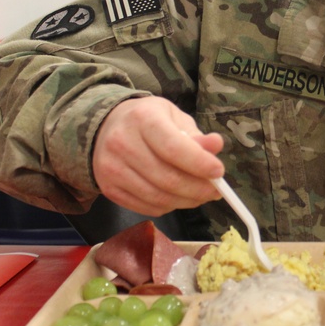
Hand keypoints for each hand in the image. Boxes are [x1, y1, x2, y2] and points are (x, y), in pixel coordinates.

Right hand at [91, 96, 224, 214]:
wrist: (106, 128)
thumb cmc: (148, 121)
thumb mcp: (174, 118)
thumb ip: (196, 134)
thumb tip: (216, 145)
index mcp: (143, 118)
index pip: (173, 148)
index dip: (199, 163)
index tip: (218, 172)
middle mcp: (122, 143)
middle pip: (167, 178)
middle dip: (198, 189)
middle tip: (215, 191)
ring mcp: (112, 168)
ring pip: (158, 197)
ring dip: (186, 201)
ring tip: (200, 195)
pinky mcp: (108, 189)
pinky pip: (146, 207)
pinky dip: (168, 206)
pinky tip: (177, 197)